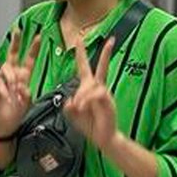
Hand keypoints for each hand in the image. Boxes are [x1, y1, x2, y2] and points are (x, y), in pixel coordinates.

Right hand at [0, 29, 40, 138]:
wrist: (5, 124)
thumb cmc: (16, 113)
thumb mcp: (27, 102)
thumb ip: (26, 92)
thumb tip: (23, 86)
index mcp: (23, 78)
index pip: (28, 60)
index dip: (33, 49)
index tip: (38, 37)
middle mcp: (12, 76)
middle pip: (13, 55)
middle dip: (16, 43)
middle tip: (18, 31)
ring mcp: (2, 80)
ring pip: (7, 69)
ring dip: (13, 78)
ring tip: (17, 89)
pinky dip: (5, 90)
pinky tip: (9, 97)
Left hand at [65, 35, 118, 149]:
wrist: (103, 137)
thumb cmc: (90, 125)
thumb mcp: (73, 115)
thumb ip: (69, 108)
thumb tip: (70, 101)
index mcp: (88, 88)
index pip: (84, 68)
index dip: (82, 54)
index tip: (80, 39)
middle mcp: (97, 87)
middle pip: (97, 66)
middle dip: (95, 52)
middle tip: (84, 38)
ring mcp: (103, 92)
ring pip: (88, 85)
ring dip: (81, 97)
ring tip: (80, 109)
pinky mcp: (107, 99)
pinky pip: (94, 94)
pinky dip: (86, 101)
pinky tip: (84, 108)